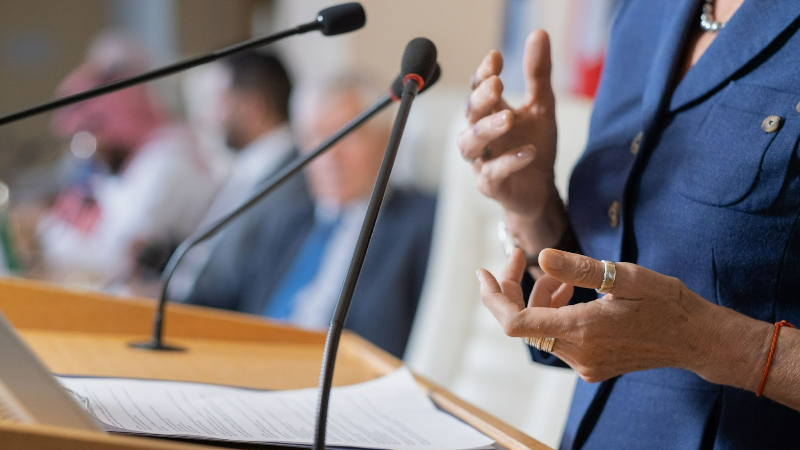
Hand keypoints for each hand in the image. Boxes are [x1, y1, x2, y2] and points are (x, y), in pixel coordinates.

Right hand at [458, 30, 558, 219]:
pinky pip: (493, 173)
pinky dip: (509, 161)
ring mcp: (481, 160)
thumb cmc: (534, 145)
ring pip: (470, 144)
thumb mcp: (541, 106)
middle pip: (469, 113)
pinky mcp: (490, 185)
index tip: (496, 58)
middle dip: (480, 99)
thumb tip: (539, 33)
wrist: (540, 190)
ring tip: (508, 118)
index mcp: (489, 113)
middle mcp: (479, 135)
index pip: (478, 88)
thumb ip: (538, 73)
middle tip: (497, 84)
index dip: (484, 73)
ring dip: (486, 129)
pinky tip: (529, 151)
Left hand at [475, 248, 760, 384]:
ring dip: (538, 299)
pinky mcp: (591, 367)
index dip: (494, 297)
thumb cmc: (667, 303)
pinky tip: (571, 295)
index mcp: (583, 330)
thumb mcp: (627, 276)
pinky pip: (557, 338)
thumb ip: (581, 269)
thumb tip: (542, 256)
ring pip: (539, 330)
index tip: (485, 271)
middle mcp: (578, 354)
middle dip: (515, 289)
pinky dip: (554, 313)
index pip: (515, 322)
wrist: (697, 339)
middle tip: (519, 257)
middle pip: (522, 323)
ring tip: (561, 277)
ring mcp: (584, 365)